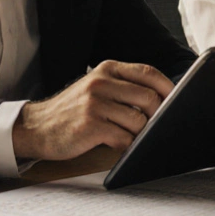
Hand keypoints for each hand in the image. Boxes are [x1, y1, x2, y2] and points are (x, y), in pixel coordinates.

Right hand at [11, 60, 172, 160]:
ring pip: (139, 121)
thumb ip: (124, 87)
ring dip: (141, 134)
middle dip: (159, 116)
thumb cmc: (73, 110)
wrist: (36, 126)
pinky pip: (124, 139)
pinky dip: (128, 146)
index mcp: (107, 69)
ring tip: (133, 137)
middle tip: (157, 126)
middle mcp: (101, 83)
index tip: (178, 101)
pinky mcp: (90, 126)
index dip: (168, 88)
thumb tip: (164, 99)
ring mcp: (95, 104)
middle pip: (149, 98)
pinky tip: (120, 146)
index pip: (149, 73)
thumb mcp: (97, 87)